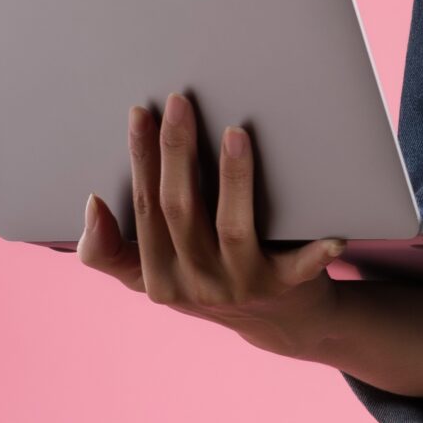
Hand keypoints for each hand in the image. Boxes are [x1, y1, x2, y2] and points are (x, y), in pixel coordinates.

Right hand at [78, 90, 351, 362]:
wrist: (283, 322)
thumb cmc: (213, 279)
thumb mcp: (156, 276)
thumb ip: (114, 251)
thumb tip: (91, 204)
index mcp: (158, 278)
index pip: (143, 209)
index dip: (140, 161)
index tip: (139, 113)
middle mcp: (195, 285)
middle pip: (179, 210)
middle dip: (176, 151)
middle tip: (179, 101)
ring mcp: (241, 287)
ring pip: (232, 228)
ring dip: (233, 178)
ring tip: (235, 132)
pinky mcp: (287, 288)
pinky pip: (300, 267)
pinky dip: (315, 252)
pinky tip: (330, 232)